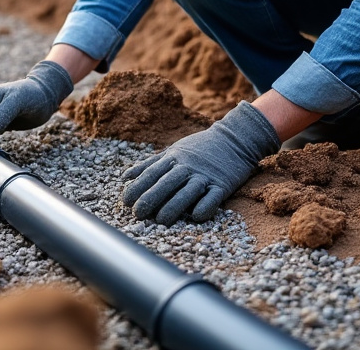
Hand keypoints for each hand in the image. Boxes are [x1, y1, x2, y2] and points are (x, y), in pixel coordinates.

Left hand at [121, 101, 280, 224]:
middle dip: (151, 198)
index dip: (138, 187)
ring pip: (187, 192)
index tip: (125, 200)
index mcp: (174, 159)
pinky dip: (205, 206)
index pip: (152, 173)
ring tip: (161, 220)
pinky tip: (196, 216)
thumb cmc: (199, 148)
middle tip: (138, 214)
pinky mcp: (222, 185)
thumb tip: (125, 177)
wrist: (235, 139)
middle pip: (166, 183)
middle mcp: (188, 167)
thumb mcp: (173, 151)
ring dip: (174, 206)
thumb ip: (150, 164)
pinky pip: (213, 197)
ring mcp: (205, 176)